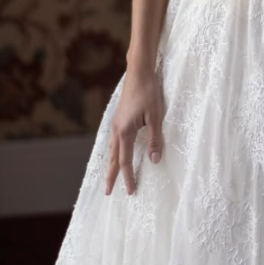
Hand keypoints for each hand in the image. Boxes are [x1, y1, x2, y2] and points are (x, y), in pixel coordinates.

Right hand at [104, 67, 163, 196]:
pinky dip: (113, 152)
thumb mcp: (156, 116)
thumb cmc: (149, 92)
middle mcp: (116, 129)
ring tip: (110, 177)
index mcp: (125, 131)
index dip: (128, 177)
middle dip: (111, 176)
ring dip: (111, 165)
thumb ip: (155, 139)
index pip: (125, 161)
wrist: (139, 72)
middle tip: (107, 193)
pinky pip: (113, 141)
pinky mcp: (119, 118)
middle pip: (113, 158)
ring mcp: (116, 123)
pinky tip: (116, 153)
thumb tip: (154, 161)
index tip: (130, 191)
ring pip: (112, 150)